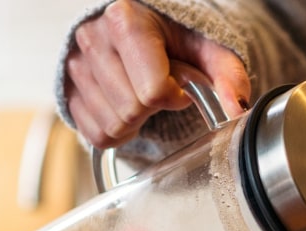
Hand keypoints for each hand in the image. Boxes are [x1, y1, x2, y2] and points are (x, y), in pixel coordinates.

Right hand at [64, 0, 250, 148]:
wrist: (140, 30)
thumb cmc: (175, 38)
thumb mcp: (208, 49)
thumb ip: (228, 75)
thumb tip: (238, 108)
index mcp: (126, 20)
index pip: (153, 90)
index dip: (174, 95)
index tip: (179, 84)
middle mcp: (93, 38)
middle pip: (132, 110)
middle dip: (153, 108)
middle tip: (159, 88)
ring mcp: (75, 65)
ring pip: (112, 126)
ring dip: (136, 120)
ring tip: (141, 94)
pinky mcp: (67, 90)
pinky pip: (95, 134)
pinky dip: (117, 130)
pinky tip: (126, 106)